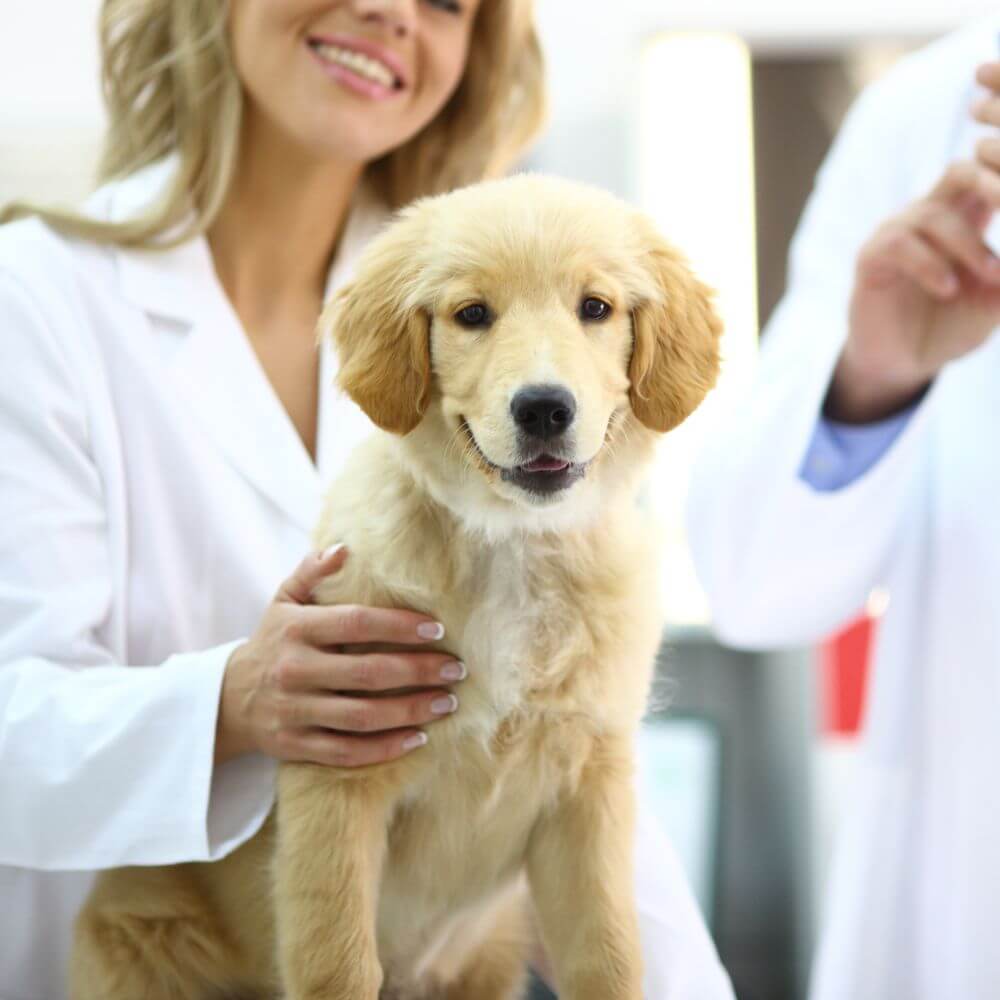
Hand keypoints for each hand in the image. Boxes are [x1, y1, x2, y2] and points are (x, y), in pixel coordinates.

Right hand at [215, 545, 464, 766]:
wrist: (228, 698)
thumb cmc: (273, 641)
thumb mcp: (284, 600)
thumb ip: (312, 571)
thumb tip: (345, 548)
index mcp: (295, 629)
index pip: (356, 624)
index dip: (399, 626)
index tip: (437, 629)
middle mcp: (294, 670)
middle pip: (367, 674)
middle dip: (418, 671)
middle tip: (456, 669)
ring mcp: (294, 711)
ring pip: (362, 717)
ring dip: (411, 712)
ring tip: (447, 703)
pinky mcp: (296, 745)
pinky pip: (347, 752)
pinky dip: (385, 748)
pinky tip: (418, 738)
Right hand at [826, 60, 999, 422]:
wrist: (899, 371)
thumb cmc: (951, 331)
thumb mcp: (998, 300)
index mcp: (966, 213)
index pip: (991, 168)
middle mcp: (933, 211)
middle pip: (968, 170)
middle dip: (994, 179)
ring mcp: (899, 231)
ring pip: (939, 210)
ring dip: (967, 246)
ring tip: (979, 285)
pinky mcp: (873, 259)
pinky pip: (903, 242)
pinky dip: (933, 264)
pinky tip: (949, 291)